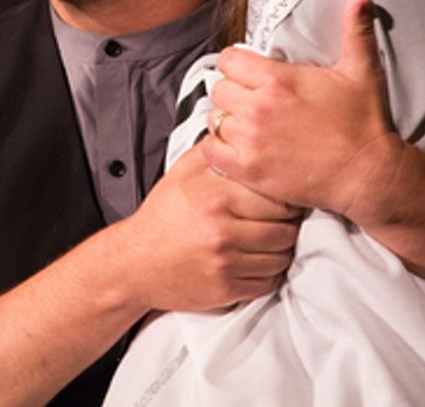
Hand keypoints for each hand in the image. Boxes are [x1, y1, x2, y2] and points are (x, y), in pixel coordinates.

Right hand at [111, 145, 298, 313]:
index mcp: (214, 195)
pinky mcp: (225, 287)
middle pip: (285, 228)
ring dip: (282, 250)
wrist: (135, 261)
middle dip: (289, 224)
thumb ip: (215, 153)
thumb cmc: (162, 217)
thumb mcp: (182, 173)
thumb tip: (241, 136)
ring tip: (270, 240)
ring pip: (281, 257)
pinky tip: (257, 260)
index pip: (277, 197)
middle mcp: (220, 228)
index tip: (284, 199)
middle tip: (283, 220)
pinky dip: (269, 273)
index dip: (286, 198)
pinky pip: (268, 281)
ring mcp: (224, 261)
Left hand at [201, 0, 405, 221]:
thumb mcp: (362, 69)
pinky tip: (236, 148)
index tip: (251, 73)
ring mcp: (251, 141)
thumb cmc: (365, 122)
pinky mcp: (249, 171)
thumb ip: (355, 27)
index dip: (238, 64)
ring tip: (246, 124)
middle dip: (234, 91)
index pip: (228, 59)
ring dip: (226, 119)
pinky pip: (211, 152)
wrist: (368, 175)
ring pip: (214, 119)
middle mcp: (258, 108)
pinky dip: (218, 149)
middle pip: (219, 88)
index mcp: (277, 79)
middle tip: (252, 100)